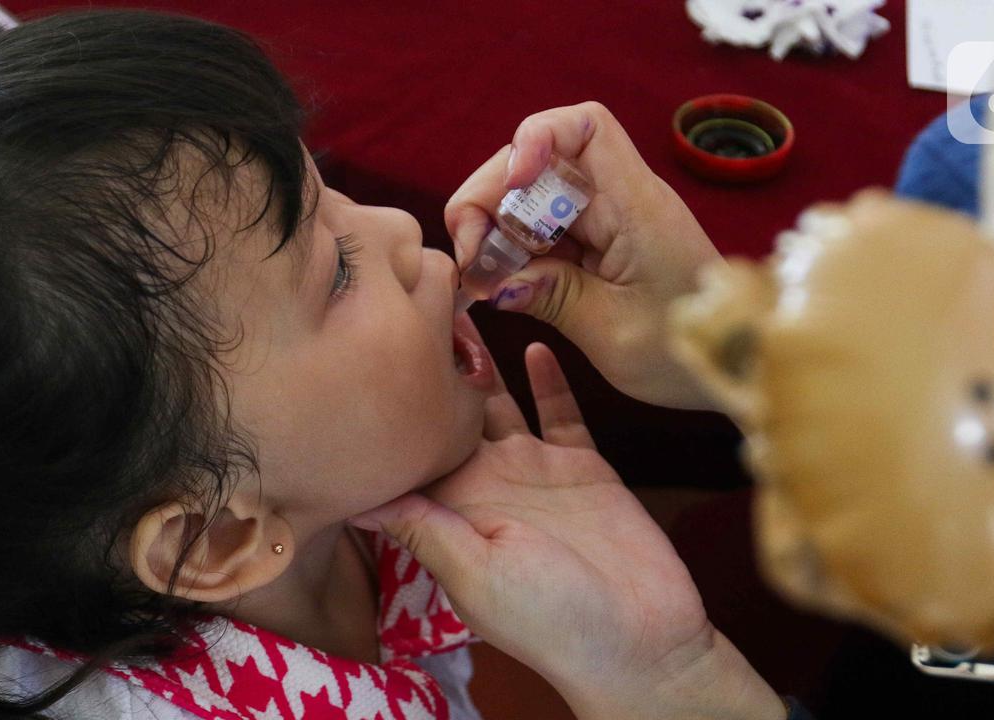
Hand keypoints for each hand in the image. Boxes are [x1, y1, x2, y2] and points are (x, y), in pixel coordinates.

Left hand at [351, 344, 783, 719]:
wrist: (640, 640)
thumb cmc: (550, 619)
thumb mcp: (475, 572)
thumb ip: (423, 525)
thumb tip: (352, 494)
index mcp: (452, 509)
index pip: (407, 447)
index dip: (387, 407)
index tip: (362, 356)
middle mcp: (487, 483)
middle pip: (446, 412)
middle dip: (427, 369)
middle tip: (406, 306)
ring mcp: (535, 470)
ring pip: (498, 401)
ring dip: (480, 362)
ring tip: (458, 308)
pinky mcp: (583, 465)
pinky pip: (559, 412)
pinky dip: (547, 380)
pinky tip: (531, 342)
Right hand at [446, 101, 720, 408]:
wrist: (734, 366)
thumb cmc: (688, 354)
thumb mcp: (612, 335)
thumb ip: (550, 297)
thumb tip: (494, 278)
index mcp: (636, 207)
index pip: (585, 125)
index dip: (536, 138)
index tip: (510, 187)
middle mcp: (621, 201)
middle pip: (539, 162)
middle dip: (492, 198)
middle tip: (474, 257)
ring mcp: (608, 222)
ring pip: (533, 197)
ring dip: (498, 229)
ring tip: (485, 278)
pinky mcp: (599, 245)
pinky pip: (544, 230)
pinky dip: (516, 250)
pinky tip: (505, 282)